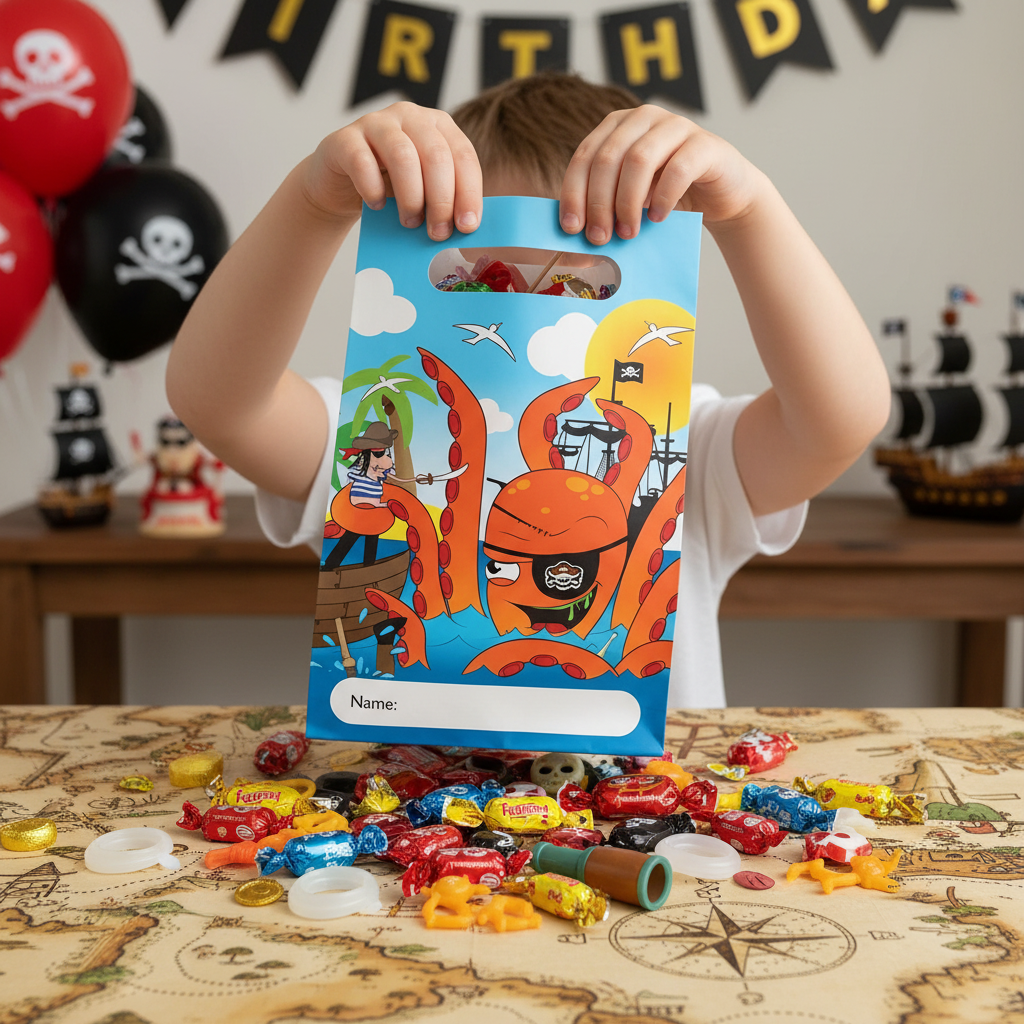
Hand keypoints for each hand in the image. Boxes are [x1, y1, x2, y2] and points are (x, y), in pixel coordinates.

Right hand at [301, 101, 482, 239]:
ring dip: (411, 197)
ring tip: (410, 222)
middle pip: (436, 156)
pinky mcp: (345, 139)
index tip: (467, 227)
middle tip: (438, 233)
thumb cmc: (390, 188)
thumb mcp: (424, 192)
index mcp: (438, 125)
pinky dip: (373, 189)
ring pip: (403, 156)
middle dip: (442, 201)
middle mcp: (410, 116)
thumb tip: (468, 227)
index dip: (469, 193)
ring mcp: (376, 123)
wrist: (342, 186)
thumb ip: (446, 202)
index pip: (463, 155)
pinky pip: (362, 162)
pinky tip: (377, 205)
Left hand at [559, 105, 769, 242]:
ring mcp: (676, 126)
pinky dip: (663, 198)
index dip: (574, 193)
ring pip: (640, 159)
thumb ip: (603, 202)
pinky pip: (678, 169)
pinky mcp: (705, 144)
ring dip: (628, 202)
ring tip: (628, 232)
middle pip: (608, 158)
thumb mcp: (628, 197)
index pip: (585, 156)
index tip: (572, 228)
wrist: (720, 195)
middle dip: (599, 202)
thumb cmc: (666, 197)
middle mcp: (644, 118)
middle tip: (600, 237)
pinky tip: (657, 218)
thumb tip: (573, 228)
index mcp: (617, 126)